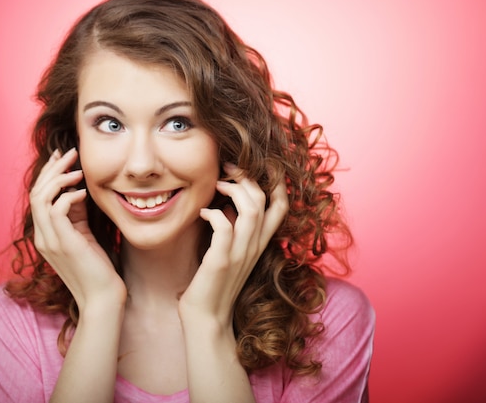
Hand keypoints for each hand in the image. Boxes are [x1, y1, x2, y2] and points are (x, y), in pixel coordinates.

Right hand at [29, 148, 125, 308]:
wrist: (103, 298)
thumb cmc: (99, 269)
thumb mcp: (85, 235)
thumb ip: (77, 216)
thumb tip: (78, 191)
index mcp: (46, 234)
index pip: (39, 196)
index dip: (50, 174)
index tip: (64, 157)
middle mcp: (43, 236)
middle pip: (37, 192)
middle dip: (52, 169)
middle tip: (69, 152)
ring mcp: (50, 241)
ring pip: (41, 198)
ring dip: (59, 179)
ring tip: (77, 169)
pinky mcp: (64, 244)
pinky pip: (57, 211)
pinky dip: (68, 196)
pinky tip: (84, 192)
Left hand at [179, 163, 288, 326]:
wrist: (207, 319)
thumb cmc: (215, 282)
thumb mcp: (233, 252)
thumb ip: (237, 229)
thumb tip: (228, 203)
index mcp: (260, 242)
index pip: (281, 206)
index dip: (276, 181)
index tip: (255, 166)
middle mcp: (255, 246)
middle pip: (266, 200)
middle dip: (247, 178)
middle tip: (227, 170)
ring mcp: (240, 253)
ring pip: (251, 210)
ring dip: (233, 190)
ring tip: (216, 185)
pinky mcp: (221, 261)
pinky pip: (224, 228)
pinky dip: (214, 214)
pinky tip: (203, 213)